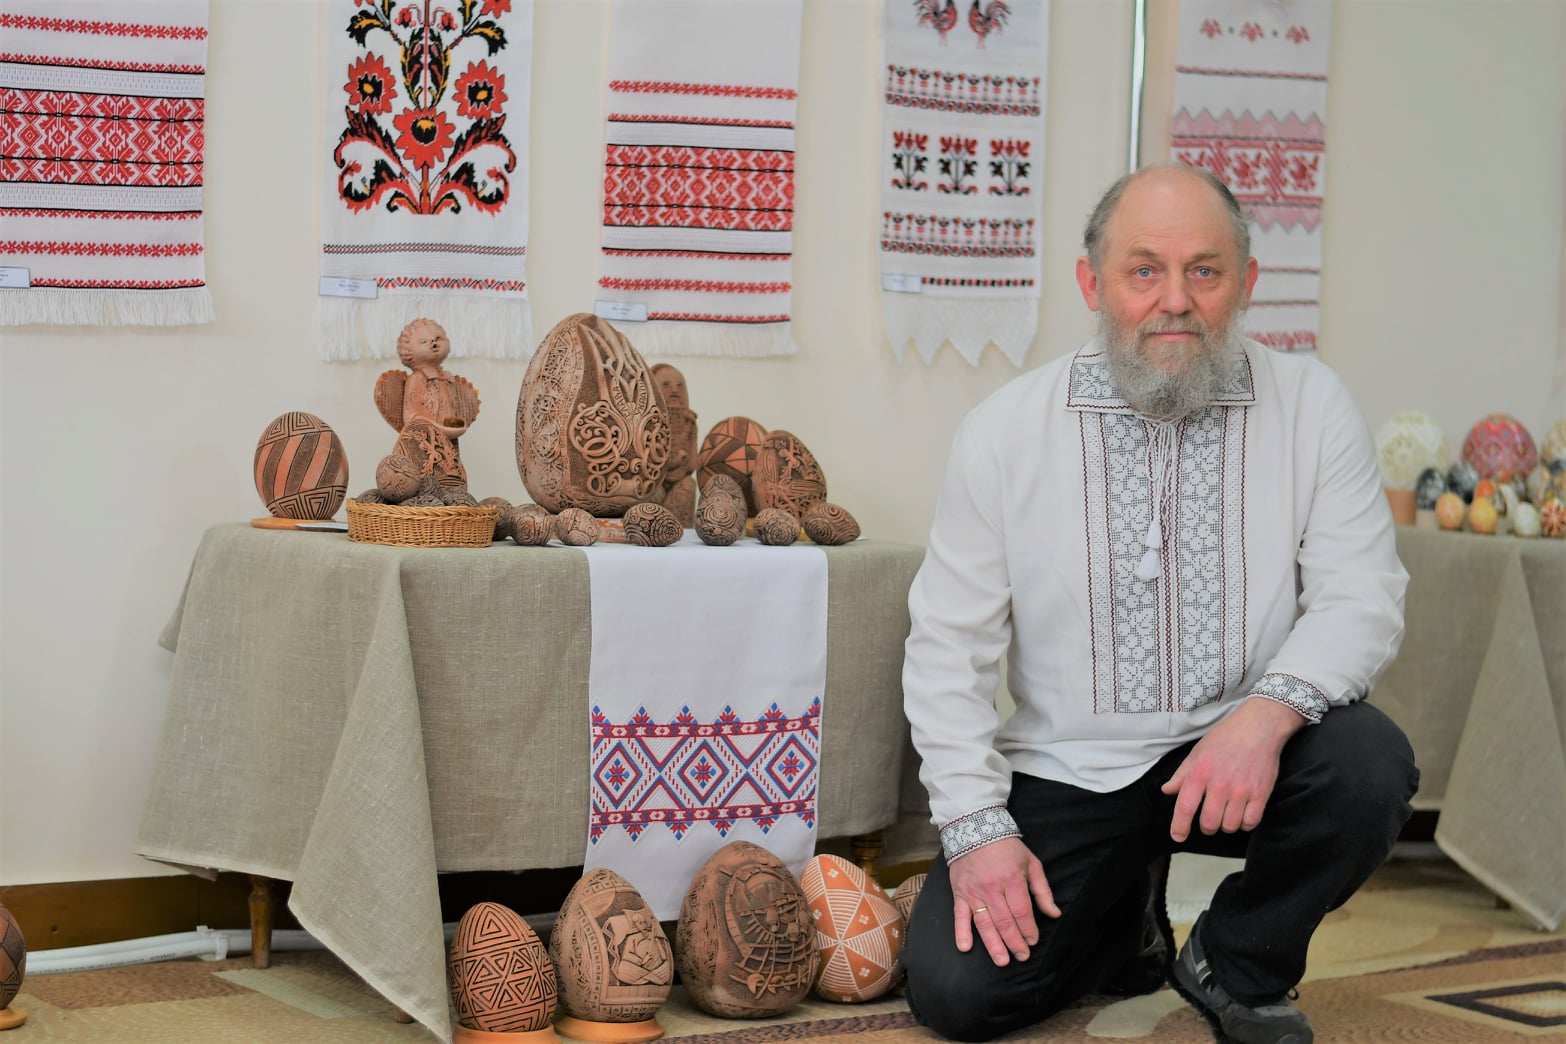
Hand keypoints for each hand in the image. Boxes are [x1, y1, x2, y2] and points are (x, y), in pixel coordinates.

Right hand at [949, 836, 1059, 965]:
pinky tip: (965, 947)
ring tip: (1002, 961)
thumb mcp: (1031, 863)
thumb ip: (1042, 890)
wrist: (975, 829)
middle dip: (1015, 943)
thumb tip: (1054, 914)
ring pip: (985, 924)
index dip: (1029, 930)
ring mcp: (974, 892)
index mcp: (1012, 880)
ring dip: (994, 945)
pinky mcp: (960, 893)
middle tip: (1022, 956)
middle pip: (1005, 922)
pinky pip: (959, 916)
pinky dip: (961, 932)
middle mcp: (992, 888)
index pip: (1022, 913)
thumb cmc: (1007, 848)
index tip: (1033, 941)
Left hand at [1161, 697, 1307, 841]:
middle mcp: (1219, 784)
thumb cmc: (1225, 738)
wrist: (1258, 727)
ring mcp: (1241, 790)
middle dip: (1207, 827)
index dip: (1179, 826)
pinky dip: (1244, 823)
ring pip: (1230, 826)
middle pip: (1209, 823)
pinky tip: (1242, 814)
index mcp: (1199, 773)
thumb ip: (1182, 775)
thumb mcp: (1197, 752)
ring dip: (1226, 825)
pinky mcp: (1261, 794)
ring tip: (1226, 815)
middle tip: (1209, 820)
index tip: (1178, 836)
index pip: (1184, 807)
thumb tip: (1167, 791)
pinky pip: (1250, 822)